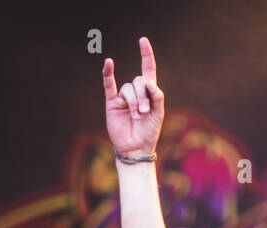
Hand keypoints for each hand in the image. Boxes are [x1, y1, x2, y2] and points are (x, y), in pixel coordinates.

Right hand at [102, 36, 164, 156]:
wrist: (136, 148)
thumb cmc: (149, 132)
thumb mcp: (158, 114)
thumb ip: (156, 97)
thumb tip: (150, 82)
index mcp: (149, 92)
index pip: (147, 69)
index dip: (146, 55)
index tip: (142, 41)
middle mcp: (135, 92)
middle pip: (138, 81)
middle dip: (143, 96)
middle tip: (145, 112)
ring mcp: (123, 97)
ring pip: (128, 88)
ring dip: (134, 102)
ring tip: (137, 116)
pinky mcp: (112, 103)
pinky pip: (109, 85)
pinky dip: (108, 73)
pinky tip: (108, 63)